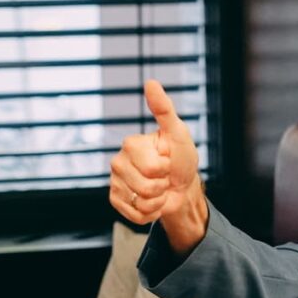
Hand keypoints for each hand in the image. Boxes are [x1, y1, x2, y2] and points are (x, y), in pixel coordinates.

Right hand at [109, 79, 206, 253]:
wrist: (182, 186)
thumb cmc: (181, 158)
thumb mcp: (178, 134)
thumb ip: (164, 110)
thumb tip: (151, 82)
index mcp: (131, 144)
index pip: (151, 167)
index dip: (166, 168)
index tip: (168, 160)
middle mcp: (118, 161)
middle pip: (145, 187)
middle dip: (162, 185)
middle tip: (164, 177)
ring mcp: (115, 182)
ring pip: (140, 202)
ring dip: (157, 200)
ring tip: (159, 188)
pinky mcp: (116, 201)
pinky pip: (135, 215)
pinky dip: (150, 213)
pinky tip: (152, 201)